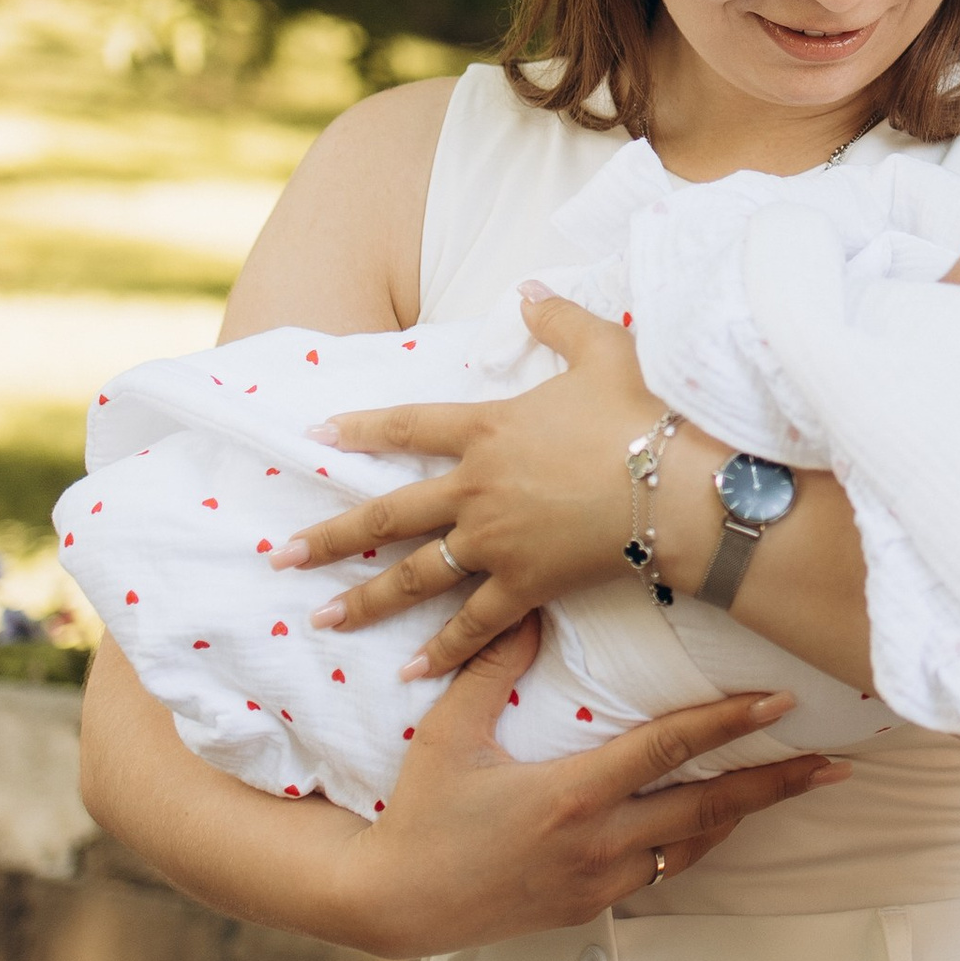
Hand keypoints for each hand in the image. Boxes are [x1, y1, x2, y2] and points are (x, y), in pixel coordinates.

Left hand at [273, 292, 660, 676]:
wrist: (677, 486)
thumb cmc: (644, 414)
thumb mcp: (603, 349)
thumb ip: (557, 318)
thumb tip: (527, 287)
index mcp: (487, 430)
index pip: (407, 427)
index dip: (359, 429)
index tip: (316, 436)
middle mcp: (476, 489)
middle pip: (390, 514)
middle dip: (331, 537)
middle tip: (282, 558)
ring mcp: (495, 543)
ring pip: (415, 576)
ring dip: (366, 600)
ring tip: (321, 620)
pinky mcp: (525, 585)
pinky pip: (474, 623)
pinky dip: (443, 650)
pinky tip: (409, 673)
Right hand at [343, 620, 843, 954]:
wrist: (394, 903)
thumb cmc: (421, 813)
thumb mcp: (450, 733)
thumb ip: (492, 669)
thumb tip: (529, 610)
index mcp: (573, 794)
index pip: (671, 749)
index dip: (731, 723)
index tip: (782, 703)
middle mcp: (600, 841)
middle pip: (710, 808)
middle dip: (777, 785)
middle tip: (834, 767)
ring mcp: (600, 880)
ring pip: (695, 845)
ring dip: (746, 816)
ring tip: (794, 790)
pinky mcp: (591, 906)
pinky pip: (663, 871)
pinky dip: (697, 844)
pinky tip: (719, 826)